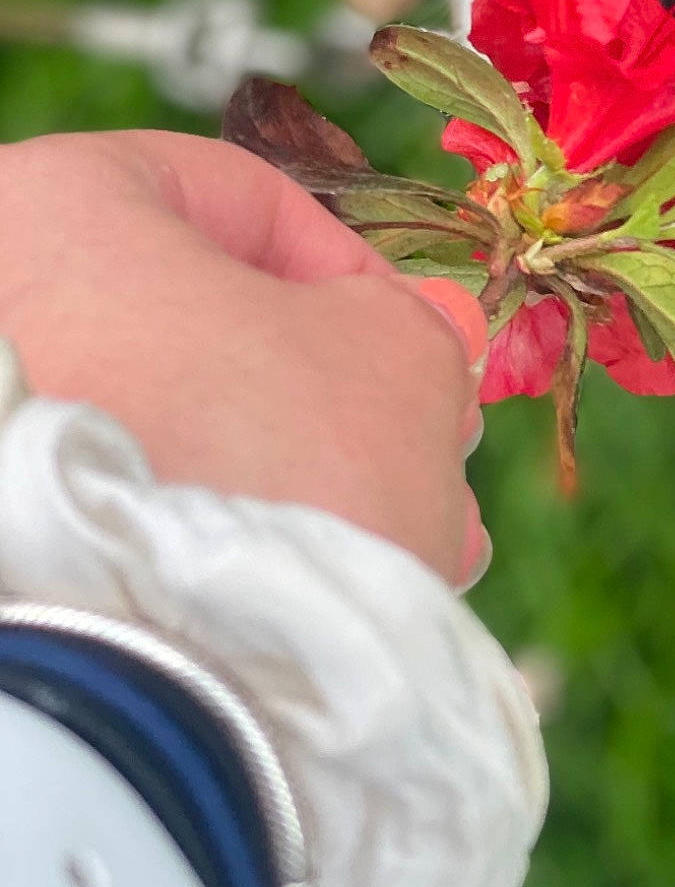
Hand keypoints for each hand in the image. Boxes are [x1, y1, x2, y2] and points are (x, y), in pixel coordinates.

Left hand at [0, 130, 488, 585]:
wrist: (160, 689)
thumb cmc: (280, 463)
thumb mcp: (398, 357)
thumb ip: (414, 322)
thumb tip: (416, 329)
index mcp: (55, 206)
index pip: (236, 196)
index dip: (354, 271)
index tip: (420, 344)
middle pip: (193, 324)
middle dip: (320, 389)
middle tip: (412, 444)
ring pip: (160, 426)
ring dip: (282, 470)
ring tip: (384, 540)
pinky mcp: (8, 539)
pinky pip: (122, 508)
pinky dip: (209, 535)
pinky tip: (302, 587)